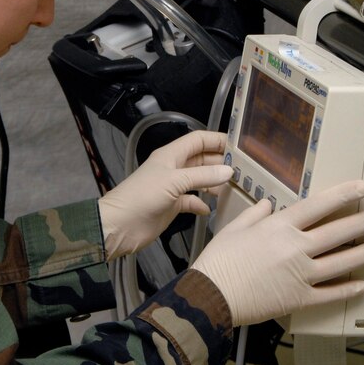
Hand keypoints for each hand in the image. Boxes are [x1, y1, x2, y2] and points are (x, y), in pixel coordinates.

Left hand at [98, 130, 232, 259]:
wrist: (120, 225)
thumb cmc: (142, 196)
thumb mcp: (174, 181)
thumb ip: (202, 176)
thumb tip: (229, 171)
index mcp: (171, 155)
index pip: (198, 140)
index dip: (217, 140)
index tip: (239, 147)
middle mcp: (173, 168)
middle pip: (201, 159)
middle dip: (220, 163)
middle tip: (243, 170)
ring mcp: (173, 187)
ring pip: (199, 179)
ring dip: (214, 182)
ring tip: (233, 187)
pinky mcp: (172, 205)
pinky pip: (191, 200)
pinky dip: (201, 203)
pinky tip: (210, 209)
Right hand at [191, 179, 363, 326]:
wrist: (212, 294)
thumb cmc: (219, 262)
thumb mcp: (234, 228)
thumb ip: (255, 214)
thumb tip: (268, 205)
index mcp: (279, 227)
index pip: (318, 206)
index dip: (343, 194)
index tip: (362, 187)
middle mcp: (295, 248)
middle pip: (338, 232)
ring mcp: (300, 274)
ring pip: (341, 262)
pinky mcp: (299, 298)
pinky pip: (329, 294)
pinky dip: (347, 290)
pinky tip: (361, 285)